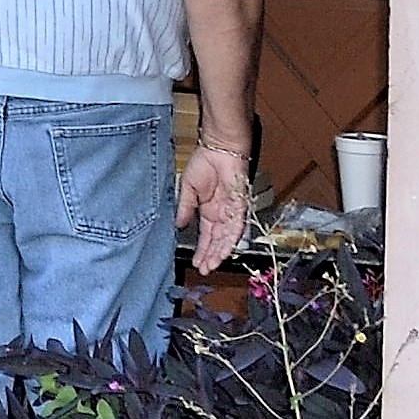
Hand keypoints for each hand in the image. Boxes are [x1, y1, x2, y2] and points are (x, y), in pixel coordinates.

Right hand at [178, 139, 251, 273]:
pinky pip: (237, 226)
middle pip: (217, 241)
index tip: (196, 262)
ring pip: (227, 238)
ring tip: (212, 265)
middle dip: (210, 256)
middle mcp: (221, 214)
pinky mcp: (240, 206)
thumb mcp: (187, 189)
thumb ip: (184, 208)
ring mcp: (231, 211)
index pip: (206, 235)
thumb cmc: (203, 163)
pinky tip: (224, 250)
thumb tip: (178, 225)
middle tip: (204, 270)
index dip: (202, 249)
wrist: (218, 149)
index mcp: (208, 211)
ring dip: (220, 252)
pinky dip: (231, 239)